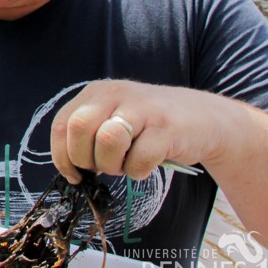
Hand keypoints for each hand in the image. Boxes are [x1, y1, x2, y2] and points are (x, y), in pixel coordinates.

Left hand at [49, 80, 231, 183]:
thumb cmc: (150, 126)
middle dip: (85, 159)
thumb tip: (70, 168)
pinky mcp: (166, 128)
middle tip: (103, 167)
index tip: (74, 175)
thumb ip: (89, 135)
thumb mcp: (113, 119)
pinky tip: (147, 163)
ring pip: (107, 141)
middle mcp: (116, 94)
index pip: (62, 123)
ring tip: (126, 163)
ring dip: (112, 165)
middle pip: (79, 128)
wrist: (205, 119)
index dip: (62, 155)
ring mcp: (142, 109)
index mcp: (97, 93)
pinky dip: (138, 171)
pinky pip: (139, 158)